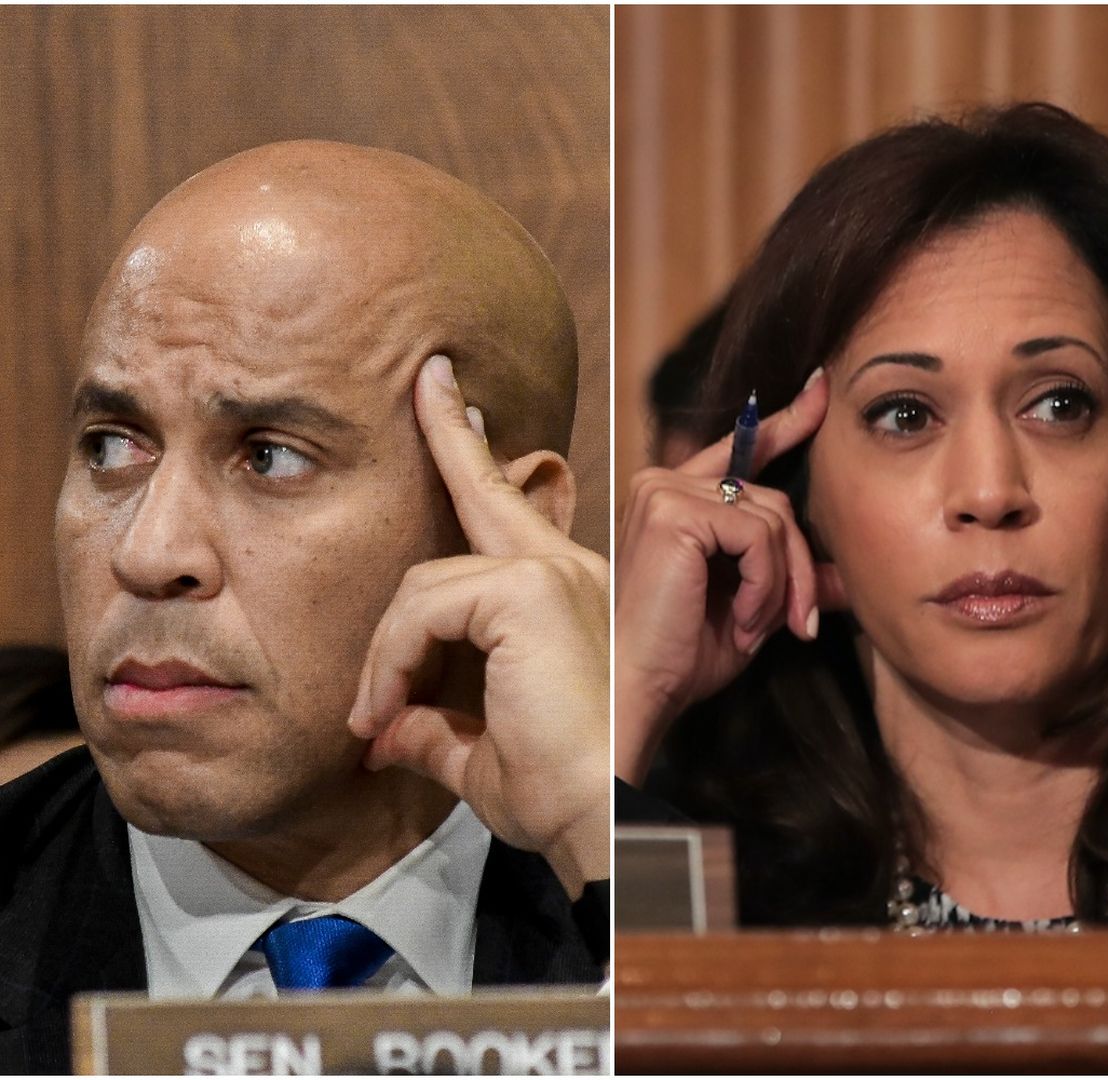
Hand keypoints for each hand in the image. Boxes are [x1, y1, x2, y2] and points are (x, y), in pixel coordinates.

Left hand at [348, 355, 609, 897]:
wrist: (600, 818)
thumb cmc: (565, 795)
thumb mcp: (485, 760)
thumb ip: (436, 730)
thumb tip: (387, 732)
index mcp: (562, 598)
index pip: (510, 513)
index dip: (476, 454)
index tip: (454, 398)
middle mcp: (566, 571)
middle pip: (480, 494)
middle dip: (447, 433)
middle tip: (428, 377)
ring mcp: (552, 575)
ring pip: (425, 584)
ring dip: (383, 657)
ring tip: (375, 719)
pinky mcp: (529, 592)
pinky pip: (424, 610)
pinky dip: (391, 664)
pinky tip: (389, 712)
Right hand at [613, 368, 839, 784]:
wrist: (640, 690)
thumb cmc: (685, 654)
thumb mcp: (755, 607)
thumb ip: (793, 578)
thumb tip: (849, 575)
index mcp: (679, 497)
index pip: (744, 450)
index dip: (789, 421)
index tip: (822, 389)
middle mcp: (666, 482)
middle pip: (774, 500)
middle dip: (798, 565)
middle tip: (798, 623)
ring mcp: (665, 492)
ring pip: (773, 518)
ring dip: (782, 582)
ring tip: (760, 626)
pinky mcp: (672, 511)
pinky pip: (757, 535)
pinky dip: (765, 583)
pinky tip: (743, 618)